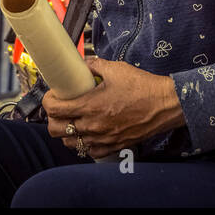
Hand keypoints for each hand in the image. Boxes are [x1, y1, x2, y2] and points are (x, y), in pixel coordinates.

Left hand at [42, 56, 185, 158]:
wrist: (165, 105)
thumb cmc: (143, 87)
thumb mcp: (117, 69)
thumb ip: (95, 65)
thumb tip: (82, 64)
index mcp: (91, 105)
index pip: (54, 109)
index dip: (48, 101)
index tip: (53, 95)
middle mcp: (93, 125)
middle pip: (55, 129)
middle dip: (53, 117)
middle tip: (60, 107)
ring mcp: (102, 139)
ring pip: (69, 143)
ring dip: (67, 131)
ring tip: (73, 120)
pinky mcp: (112, 147)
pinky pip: (88, 151)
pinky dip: (83, 142)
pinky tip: (89, 132)